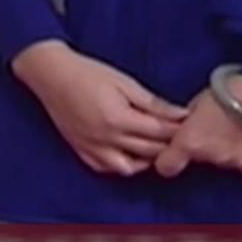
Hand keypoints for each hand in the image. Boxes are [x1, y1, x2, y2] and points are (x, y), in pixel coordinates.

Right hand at [11, 40, 188, 176]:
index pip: (159, 133)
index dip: (178, 130)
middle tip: (182, 138)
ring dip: (148, 160)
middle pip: (149, 152)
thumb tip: (179, 113)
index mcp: (119, 119)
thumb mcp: (124, 82)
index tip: (191, 126)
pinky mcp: (82, 151)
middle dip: (169, 146)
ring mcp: (93, 149)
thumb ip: (152, 102)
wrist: (51, 75)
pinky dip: (123, 166)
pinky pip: (107, 169)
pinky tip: (132, 155)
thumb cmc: (87, 72)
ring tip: (158, 147)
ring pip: (130, 168)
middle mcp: (107, 140)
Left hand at [153, 74, 241, 177]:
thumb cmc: (231, 87)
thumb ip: (191, 120)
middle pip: (199, 161)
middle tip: (215, 128)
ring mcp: (235, 164)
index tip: (172, 154)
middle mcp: (210, 158)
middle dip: (204, 149)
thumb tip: (189, 127)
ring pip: (224, 162)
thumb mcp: (199, 100)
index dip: (168, 160)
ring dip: (226, 150)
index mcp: (190, 141)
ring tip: (237, 129)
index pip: (166, 166)